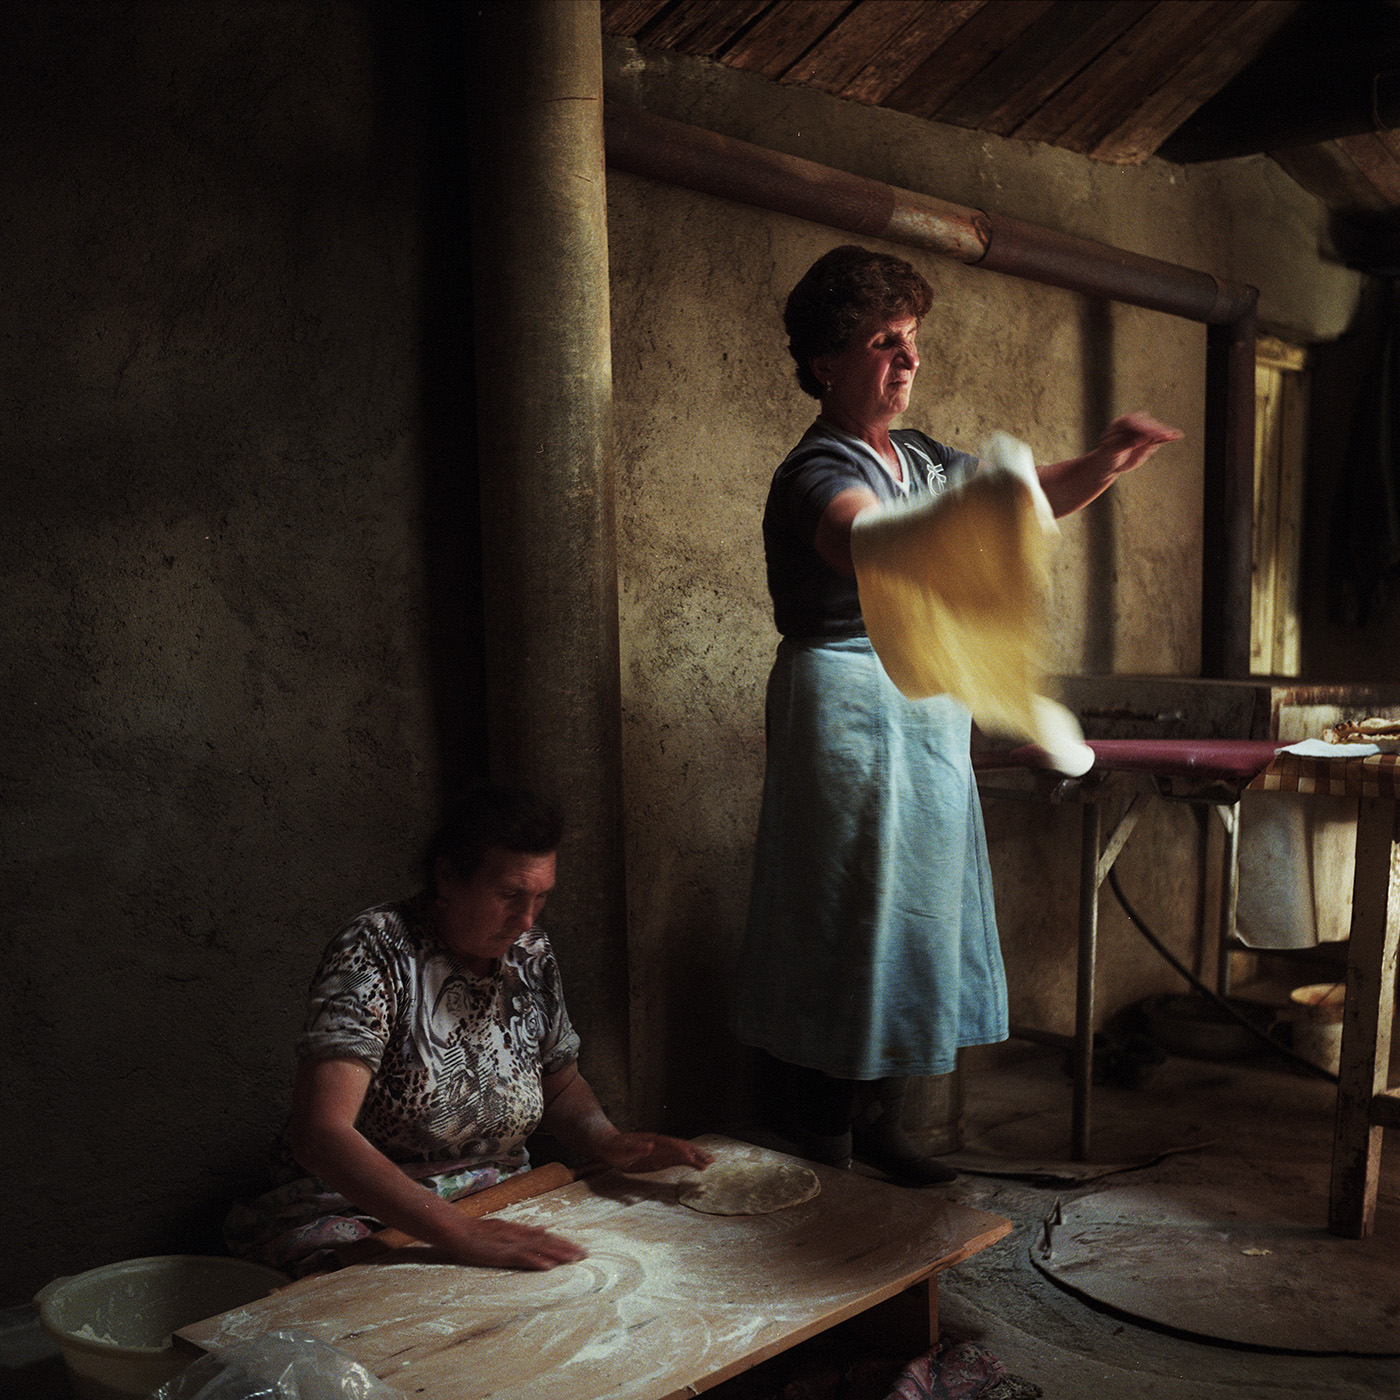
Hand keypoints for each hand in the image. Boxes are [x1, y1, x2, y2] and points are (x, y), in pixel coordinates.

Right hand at [441, 1216, 586, 1270]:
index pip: (547, 1237)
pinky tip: (547, 1266)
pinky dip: (535, 1261)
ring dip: (557, 1254)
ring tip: (573, 1259)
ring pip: (539, 1248)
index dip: (563, 1243)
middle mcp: (519, 1235)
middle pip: (547, 1241)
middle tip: (584, 1255)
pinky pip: (521, 1257)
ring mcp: (511, 1243)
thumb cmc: (479, 1231)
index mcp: (521, 1231)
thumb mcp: (506, 1228)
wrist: (459, 1230)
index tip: (579, 1249)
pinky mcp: (501, 1253)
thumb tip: (545, 1228)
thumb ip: (526, 1230)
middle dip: (566, 1248)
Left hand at [593, 1132, 714, 1173]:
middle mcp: (659, 1144)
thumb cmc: (614, 1149)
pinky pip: (675, 1158)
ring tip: (709, 1162)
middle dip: (696, 1153)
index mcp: (652, 1141)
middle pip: (681, 1147)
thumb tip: (651, 1146)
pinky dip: (686, 1161)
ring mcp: (659, 1150)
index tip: (696, 1160)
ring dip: (695, 1156)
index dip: (685, 1153)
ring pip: (681, 1152)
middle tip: (711, 1161)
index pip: (673, 1146)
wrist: (607, 1145)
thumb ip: (635, 1149)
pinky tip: (695, 1164)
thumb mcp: (621, 1150)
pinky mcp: (657, 1157)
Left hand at [1096, 411, 1182, 476]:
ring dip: (1164, 432)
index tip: (1148, 436)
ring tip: (1174, 435)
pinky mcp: (1150, 438)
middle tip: (1165, 435)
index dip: (1141, 429)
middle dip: (1155, 431)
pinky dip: (1168, 436)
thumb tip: (1139, 439)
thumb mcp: (1112, 450)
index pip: (1133, 423)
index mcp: (1121, 423)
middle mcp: (1133, 423)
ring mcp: (1143, 430)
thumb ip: (1125, 444)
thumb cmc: (1107, 456)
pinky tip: (1177, 435)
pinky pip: (1160, 437)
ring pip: (1155, 430)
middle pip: (1146, 425)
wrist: (1109, 464)